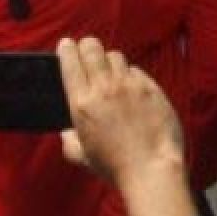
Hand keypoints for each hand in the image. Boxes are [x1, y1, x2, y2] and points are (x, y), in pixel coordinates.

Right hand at [57, 37, 185, 190]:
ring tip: (111, 72)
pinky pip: (136, 70)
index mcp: (82, 103)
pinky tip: (132, 88)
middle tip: (87, 51)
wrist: (151, 169)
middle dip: (87, 46)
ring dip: (110, 61)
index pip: (70, 61)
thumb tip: (66, 133)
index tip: (66, 46)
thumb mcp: (83, 156)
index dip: (66, 49)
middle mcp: (104, 88)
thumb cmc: (115, 167)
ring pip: (115, 55)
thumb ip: (70, 141)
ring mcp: (129, 85)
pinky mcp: (150, 87)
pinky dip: (131, 75)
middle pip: (92, 48)